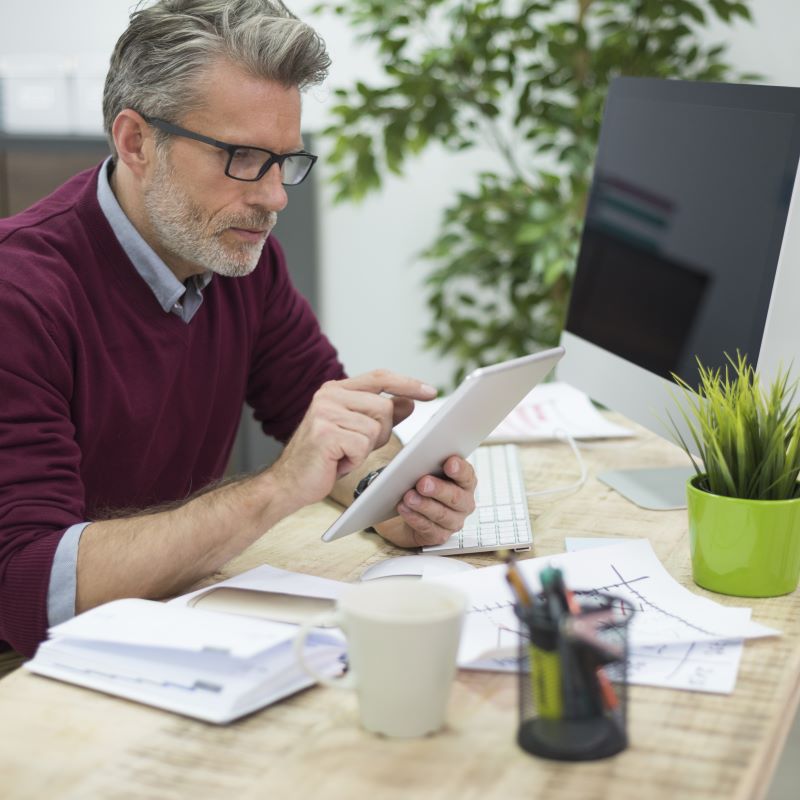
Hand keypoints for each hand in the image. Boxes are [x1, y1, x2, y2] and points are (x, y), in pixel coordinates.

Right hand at [271, 370, 436, 510]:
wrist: (288, 483)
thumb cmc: (324, 459)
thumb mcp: (358, 433)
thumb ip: (382, 416)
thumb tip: (409, 401)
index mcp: (336, 390)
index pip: (380, 377)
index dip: (407, 384)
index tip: (430, 391)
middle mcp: (329, 395)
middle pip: (384, 407)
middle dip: (381, 433)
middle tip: (356, 447)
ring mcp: (325, 412)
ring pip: (375, 428)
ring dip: (365, 449)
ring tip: (343, 455)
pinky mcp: (325, 433)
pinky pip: (362, 445)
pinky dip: (354, 460)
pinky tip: (337, 463)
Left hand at [374, 455, 476, 547]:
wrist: (405, 513)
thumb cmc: (418, 486)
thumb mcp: (423, 471)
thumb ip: (426, 463)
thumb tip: (417, 458)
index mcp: (465, 482)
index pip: (467, 474)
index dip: (459, 469)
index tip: (449, 463)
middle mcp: (464, 503)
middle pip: (455, 497)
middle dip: (439, 489)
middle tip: (423, 483)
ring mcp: (453, 521)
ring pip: (441, 514)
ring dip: (423, 505)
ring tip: (409, 497)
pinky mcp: (439, 536)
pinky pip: (428, 528)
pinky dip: (414, 518)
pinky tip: (404, 509)